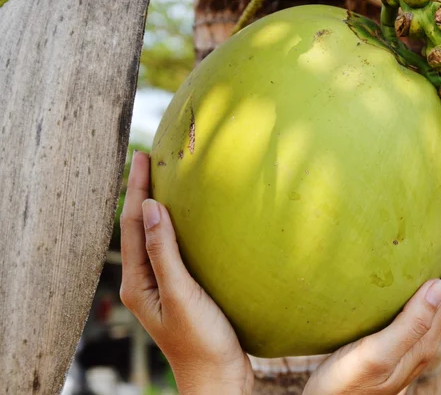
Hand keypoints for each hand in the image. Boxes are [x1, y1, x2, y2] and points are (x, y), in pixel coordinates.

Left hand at [119, 151, 253, 394]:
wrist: (218, 379)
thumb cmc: (201, 343)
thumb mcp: (181, 295)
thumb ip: (164, 253)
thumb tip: (152, 208)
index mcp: (137, 282)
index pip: (133, 224)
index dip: (137, 189)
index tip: (142, 157)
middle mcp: (144, 281)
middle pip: (139, 228)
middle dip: (141, 193)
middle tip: (147, 159)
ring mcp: (162, 286)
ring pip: (155, 238)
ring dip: (157, 208)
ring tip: (163, 181)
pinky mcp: (181, 290)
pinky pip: (172, 250)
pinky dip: (174, 228)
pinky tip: (187, 221)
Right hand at [302, 216, 440, 394]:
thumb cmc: (346, 386)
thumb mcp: (376, 355)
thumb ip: (409, 325)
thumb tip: (439, 285)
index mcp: (424, 338)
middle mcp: (425, 338)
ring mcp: (412, 341)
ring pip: (440, 297)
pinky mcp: (396, 341)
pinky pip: (423, 304)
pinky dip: (429, 280)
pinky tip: (415, 273)